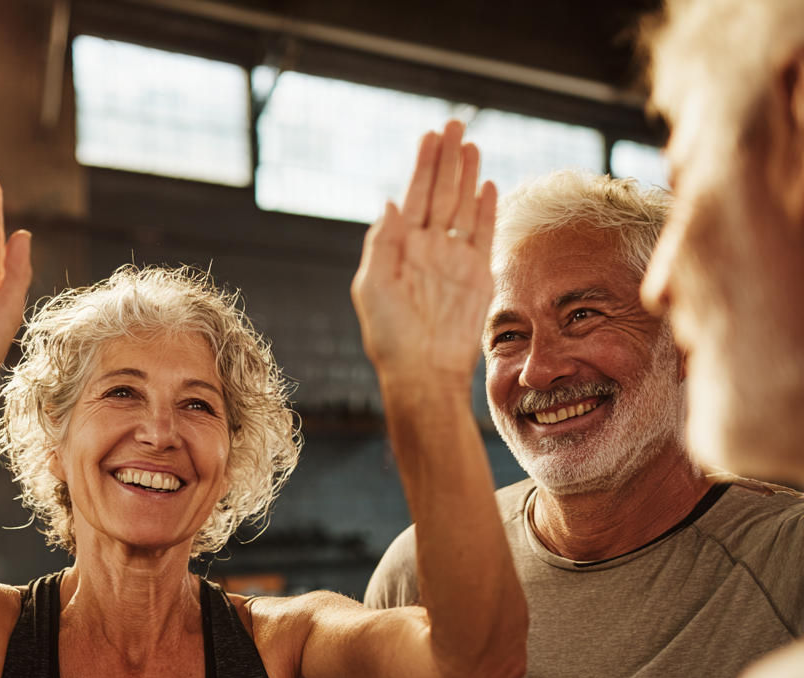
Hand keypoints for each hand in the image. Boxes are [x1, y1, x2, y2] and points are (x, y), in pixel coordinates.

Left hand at [351, 121, 495, 381]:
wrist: (423, 371)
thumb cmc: (389, 335)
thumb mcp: (372, 285)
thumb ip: (382, 242)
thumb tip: (391, 202)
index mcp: (399, 250)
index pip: (414, 198)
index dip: (423, 167)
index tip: (430, 136)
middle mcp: (427, 251)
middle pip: (440, 194)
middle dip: (447, 160)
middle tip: (454, 124)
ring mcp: (453, 262)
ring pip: (463, 208)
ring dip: (467, 177)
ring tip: (472, 144)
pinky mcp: (477, 276)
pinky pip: (484, 235)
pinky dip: (486, 211)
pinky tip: (487, 185)